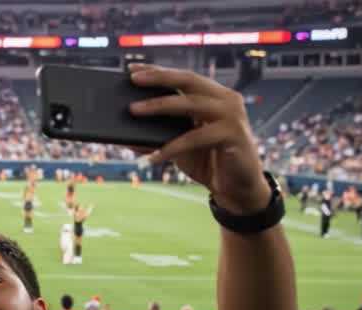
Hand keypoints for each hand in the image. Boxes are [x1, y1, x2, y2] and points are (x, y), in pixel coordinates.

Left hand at [128, 64, 270, 214]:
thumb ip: (156, 138)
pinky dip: (172, 146)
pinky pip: (195, 137)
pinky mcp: (233, 135)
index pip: (184, 77)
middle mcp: (226, 100)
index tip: (132, 69)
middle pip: (189, 81)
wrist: (237, 188)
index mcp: (214, 96)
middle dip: (159, 78)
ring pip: (191, 104)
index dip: (159, 71)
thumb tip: (123, 137)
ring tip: (133, 110)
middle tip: (133, 79)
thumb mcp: (178, 148)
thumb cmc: (208, 162)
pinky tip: (153, 157)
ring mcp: (231, 115)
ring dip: (159, 105)